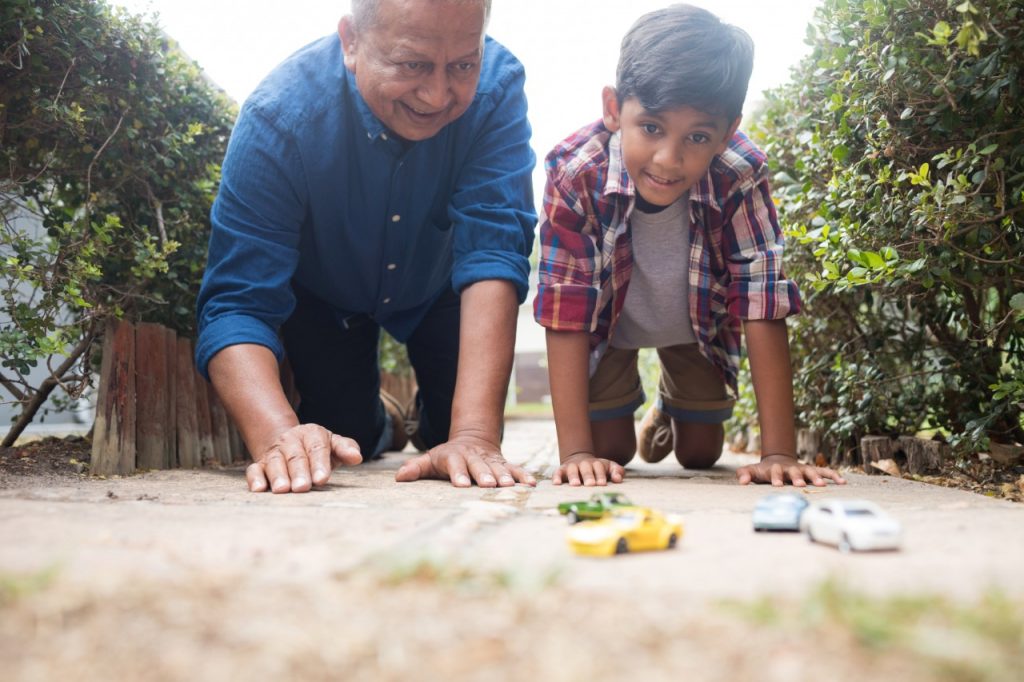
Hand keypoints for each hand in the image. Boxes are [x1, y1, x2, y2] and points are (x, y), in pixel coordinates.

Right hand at [246, 423, 362, 492]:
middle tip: (302, 487)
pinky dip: (255, 479)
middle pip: (295, 457)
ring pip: (275, 463)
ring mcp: (274, 453)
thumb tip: (356, 457)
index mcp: (312, 434)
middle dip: (299, 472)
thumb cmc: (317, 448)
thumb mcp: (333, 444)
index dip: (319, 463)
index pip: (317, 448)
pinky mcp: (260, 464)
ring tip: (282, 490)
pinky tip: (259, 489)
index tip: (322, 479)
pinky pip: (254, 469)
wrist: (288, 441)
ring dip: (278, 476)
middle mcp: (291, 441)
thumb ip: (346, 449)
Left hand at [394, 434, 535, 486]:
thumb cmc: (447, 457)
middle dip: (484, 475)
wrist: (472, 440)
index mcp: (454, 457)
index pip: (455, 465)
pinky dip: (523, 475)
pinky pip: (515, 469)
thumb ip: (416, 468)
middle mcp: (474, 458)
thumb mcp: (430, 460)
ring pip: (498, 467)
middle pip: (479, 466)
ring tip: (509, 486)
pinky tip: (532, 484)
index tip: (461, 485)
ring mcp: (490, 461)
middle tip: (489, 485)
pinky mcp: (504, 464)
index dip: (458, 474)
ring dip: (504, 476)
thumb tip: (399, 477)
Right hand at [552, 452, 625, 485]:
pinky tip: (556, 483)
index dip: (601, 475)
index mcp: (597, 464)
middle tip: (590, 485)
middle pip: (586, 469)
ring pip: (572, 469)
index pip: (599, 468)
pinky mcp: (562, 470)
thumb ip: (617, 471)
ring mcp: (573, 466)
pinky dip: (556, 477)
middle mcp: (584, 464)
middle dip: (588, 476)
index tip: (602, 484)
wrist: (582, 460)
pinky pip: (558, 472)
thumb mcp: (610, 467)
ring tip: (575, 485)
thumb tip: (618, 479)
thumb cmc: (599, 469)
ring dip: (573, 476)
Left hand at [736, 453, 845, 486]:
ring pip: (811, 471)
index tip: (777, 485)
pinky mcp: (813, 471)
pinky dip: (833, 475)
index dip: (776, 477)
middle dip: (797, 477)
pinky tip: (843, 481)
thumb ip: (745, 474)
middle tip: (800, 484)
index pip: (775, 472)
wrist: (778, 461)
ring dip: (816, 477)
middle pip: (794, 471)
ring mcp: (803, 469)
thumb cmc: (764, 471)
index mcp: (775, 469)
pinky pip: (825, 471)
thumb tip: (741, 481)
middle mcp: (791, 468)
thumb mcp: (753, 471)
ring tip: (822, 485)